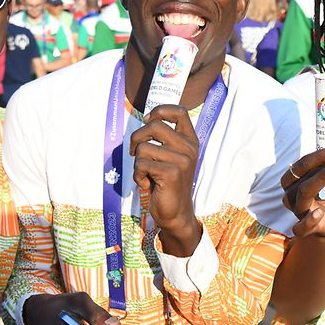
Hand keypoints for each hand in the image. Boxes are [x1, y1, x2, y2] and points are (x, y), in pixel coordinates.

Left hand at [130, 104, 201, 254]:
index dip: (160, 110)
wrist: (176, 213)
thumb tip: (146, 120)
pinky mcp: (172, 173)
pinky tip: (147, 184)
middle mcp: (189, 148)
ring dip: (137, 163)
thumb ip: (164, 140)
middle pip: (155, 125)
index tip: (148, 120)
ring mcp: (182, 160)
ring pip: (144, 147)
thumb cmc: (167, 184)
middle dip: (137, 137)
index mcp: (190, 141)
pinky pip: (141, 164)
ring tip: (146, 174)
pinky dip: (138, 175)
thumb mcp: (171, 157)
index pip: (180, 111)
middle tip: (134, 151)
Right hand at [281, 148, 324, 239]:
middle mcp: (291, 194)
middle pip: (303, 174)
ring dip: (321, 178)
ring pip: (304, 193)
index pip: (303, 164)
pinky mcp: (304, 229)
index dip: (320, 155)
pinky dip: (309, 220)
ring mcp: (297, 211)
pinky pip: (301, 226)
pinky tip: (319, 213)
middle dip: (321, 161)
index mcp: (293, 181)